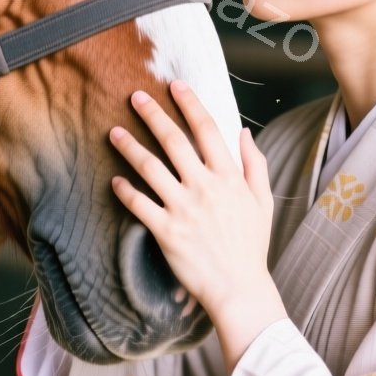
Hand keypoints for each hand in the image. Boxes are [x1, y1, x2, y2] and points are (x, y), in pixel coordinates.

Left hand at [108, 80, 274, 319]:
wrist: (239, 289)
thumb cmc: (252, 246)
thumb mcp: (263, 201)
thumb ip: (255, 164)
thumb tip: (244, 133)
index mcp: (229, 177)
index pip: (207, 129)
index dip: (190, 104)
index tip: (175, 86)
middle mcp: (205, 187)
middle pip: (173, 141)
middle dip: (152, 115)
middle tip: (134, 96)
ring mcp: (183, 209)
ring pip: (150, 168)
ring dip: (129, 146)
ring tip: (113, 132)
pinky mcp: (166, 232)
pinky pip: (139, 205)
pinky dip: (125, 190)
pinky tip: (115, 180)